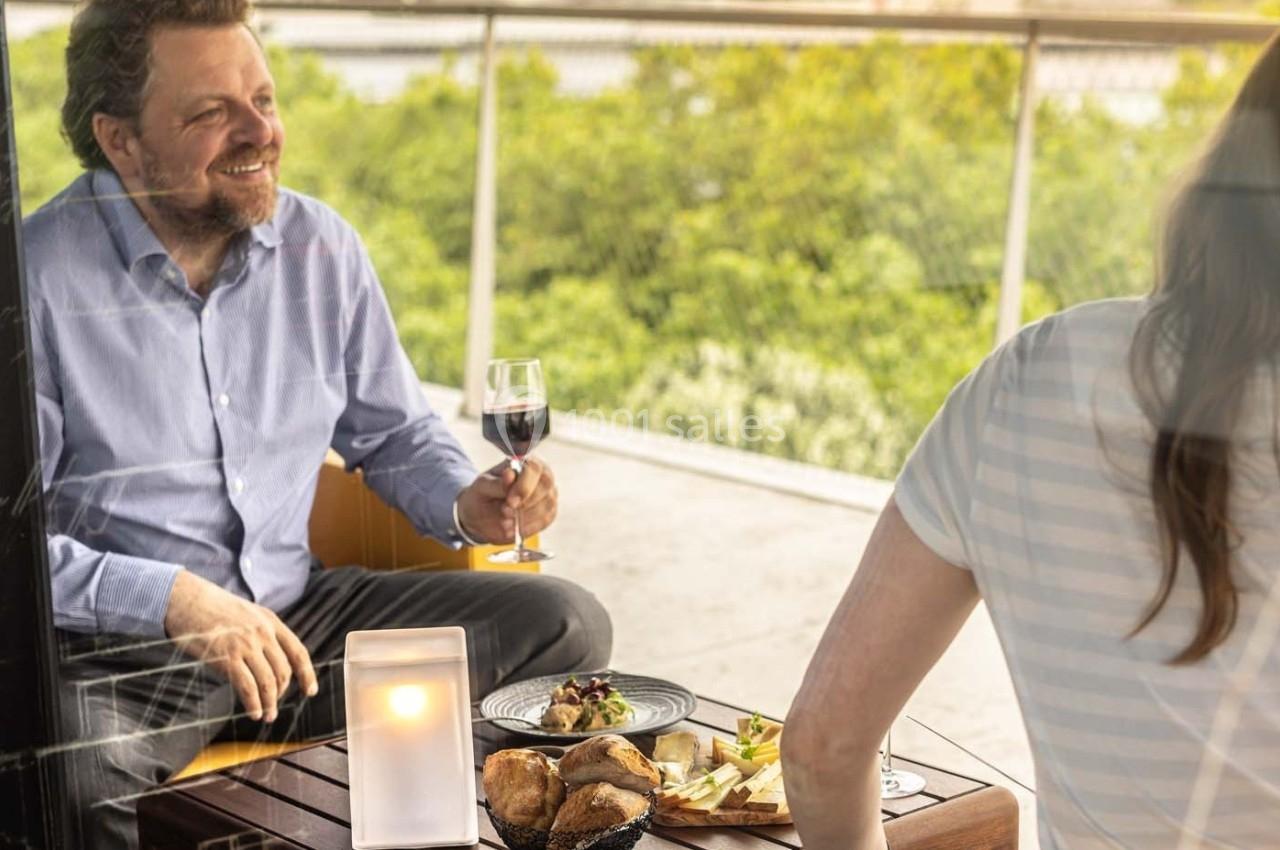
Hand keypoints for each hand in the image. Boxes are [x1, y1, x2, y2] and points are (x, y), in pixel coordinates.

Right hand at [163, 570, 317, 721]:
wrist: (186, 600)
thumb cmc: (213, 609)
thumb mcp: (247, 613)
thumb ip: (261, 633)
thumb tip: (270, 662)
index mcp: (271, 621)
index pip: (298, 652)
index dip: (307, 675)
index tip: (310, 691)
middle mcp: (263, 633)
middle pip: (283, 671)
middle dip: (281, 693)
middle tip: (273, 708)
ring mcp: (246, 645)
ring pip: (268, 682)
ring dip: (269, 704)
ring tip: (266, 716)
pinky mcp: (227, 658)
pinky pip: (248, 687)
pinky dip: (254, 704)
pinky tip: (253, 713)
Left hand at [456, 457, 557, 543]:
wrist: (482, 515)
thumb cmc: (484, 494)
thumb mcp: (483, 487)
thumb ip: (497, 482)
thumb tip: (510, 474)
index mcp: (525, 462)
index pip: (534, 468)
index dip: (524, 486)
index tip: (510, 501)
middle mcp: (541, 475)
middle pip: (545, 485)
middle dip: (526, 502)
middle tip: (505, 512)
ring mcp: (548, 494)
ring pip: (547, 504)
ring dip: (526, 516)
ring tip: (505, 521)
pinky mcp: (549, 512)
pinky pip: (546, 520)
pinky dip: (529, 526)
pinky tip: (515, 528)